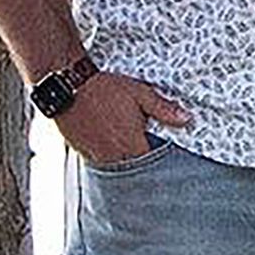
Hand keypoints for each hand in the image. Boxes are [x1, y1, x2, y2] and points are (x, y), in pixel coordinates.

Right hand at [56, 70, 187, 169]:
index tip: (162, 163)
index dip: (157, 164)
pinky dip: (104, 157)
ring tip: (122, 149)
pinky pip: (97, 161)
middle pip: (132, 170)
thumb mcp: (140, 94)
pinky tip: (106, 145)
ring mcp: (95, 155)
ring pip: (114, 167)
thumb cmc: (104, 88)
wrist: (67, 85)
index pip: (151, 165)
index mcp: (131, 145)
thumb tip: (186, 119)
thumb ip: (163, 110)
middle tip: (142, 159)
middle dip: (139, 166)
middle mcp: (113, 156)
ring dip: (121, 162)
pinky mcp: (80, 151)